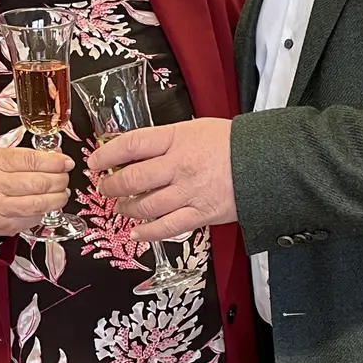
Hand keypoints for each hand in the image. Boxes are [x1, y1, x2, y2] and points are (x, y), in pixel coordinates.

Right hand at [0, 147, 72, 236]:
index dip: (55, 162)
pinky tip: (45, 205)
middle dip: (60, 180)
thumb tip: (59, 158)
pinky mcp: (3, 225)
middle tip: (64, 178)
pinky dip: (44, 212)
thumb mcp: (3, 157)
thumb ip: (30, 156)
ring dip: (58, 198)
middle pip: (39, 183)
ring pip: (40, 204)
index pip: (32, 160)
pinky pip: (33, 219)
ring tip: (62, 193)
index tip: (66, 163)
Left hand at [88, 118, 236, 242]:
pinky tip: (136, 233)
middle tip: (104, 189)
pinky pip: (166, 228)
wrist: (266, 163)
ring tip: (120, 207)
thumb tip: (138, 150)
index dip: (107, 154)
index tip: (95, 162)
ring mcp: (189, 192)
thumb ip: (167, 140)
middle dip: (111, 186)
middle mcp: (179, 165)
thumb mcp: (196, 129)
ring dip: (126, 209)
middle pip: (133, 179)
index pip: (132, 144)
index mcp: (176, 139)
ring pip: (145, 206)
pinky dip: (147, 233)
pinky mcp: (201, 214)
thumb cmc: (231, 143)